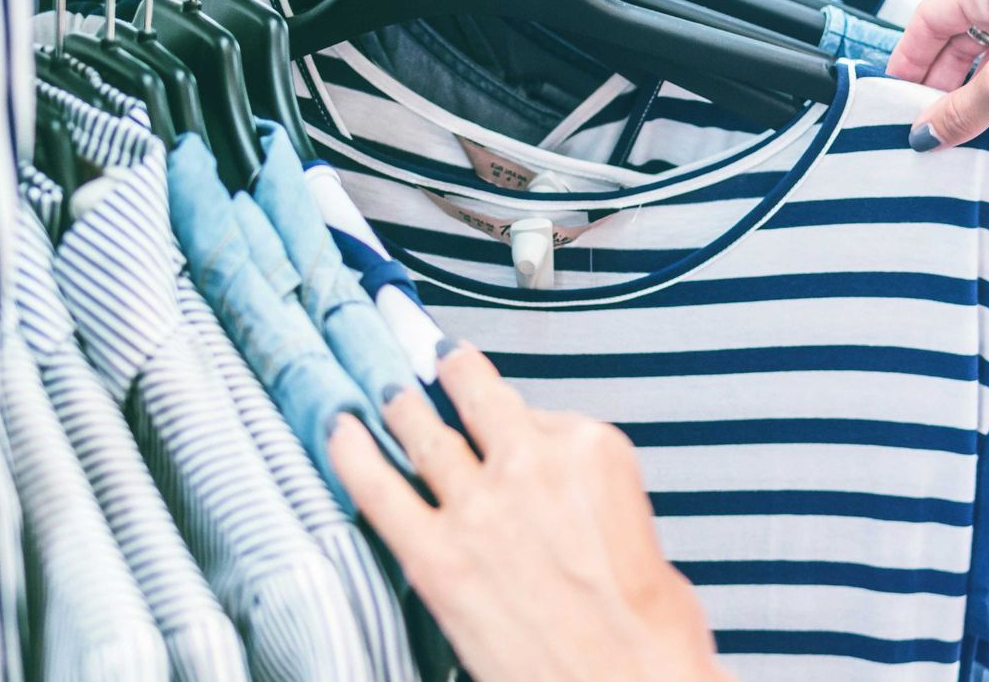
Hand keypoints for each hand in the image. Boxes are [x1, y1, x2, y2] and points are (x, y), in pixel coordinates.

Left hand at [329, 344, 729, 681]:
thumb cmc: (648, 631)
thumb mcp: (638, 532)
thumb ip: (586, 497)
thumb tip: (557, 499)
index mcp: (593, 451)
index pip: (542, 414)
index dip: (522, 422)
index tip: (509, 417)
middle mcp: (531, 465)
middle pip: (477, 398)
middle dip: (451, 372)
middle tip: (432, 357)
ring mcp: (478, 508)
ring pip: (423, 433)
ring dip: (399, 403)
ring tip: (385, 388)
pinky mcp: (437, 557)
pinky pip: (379, 490)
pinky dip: (351, 456)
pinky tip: (339, 432)